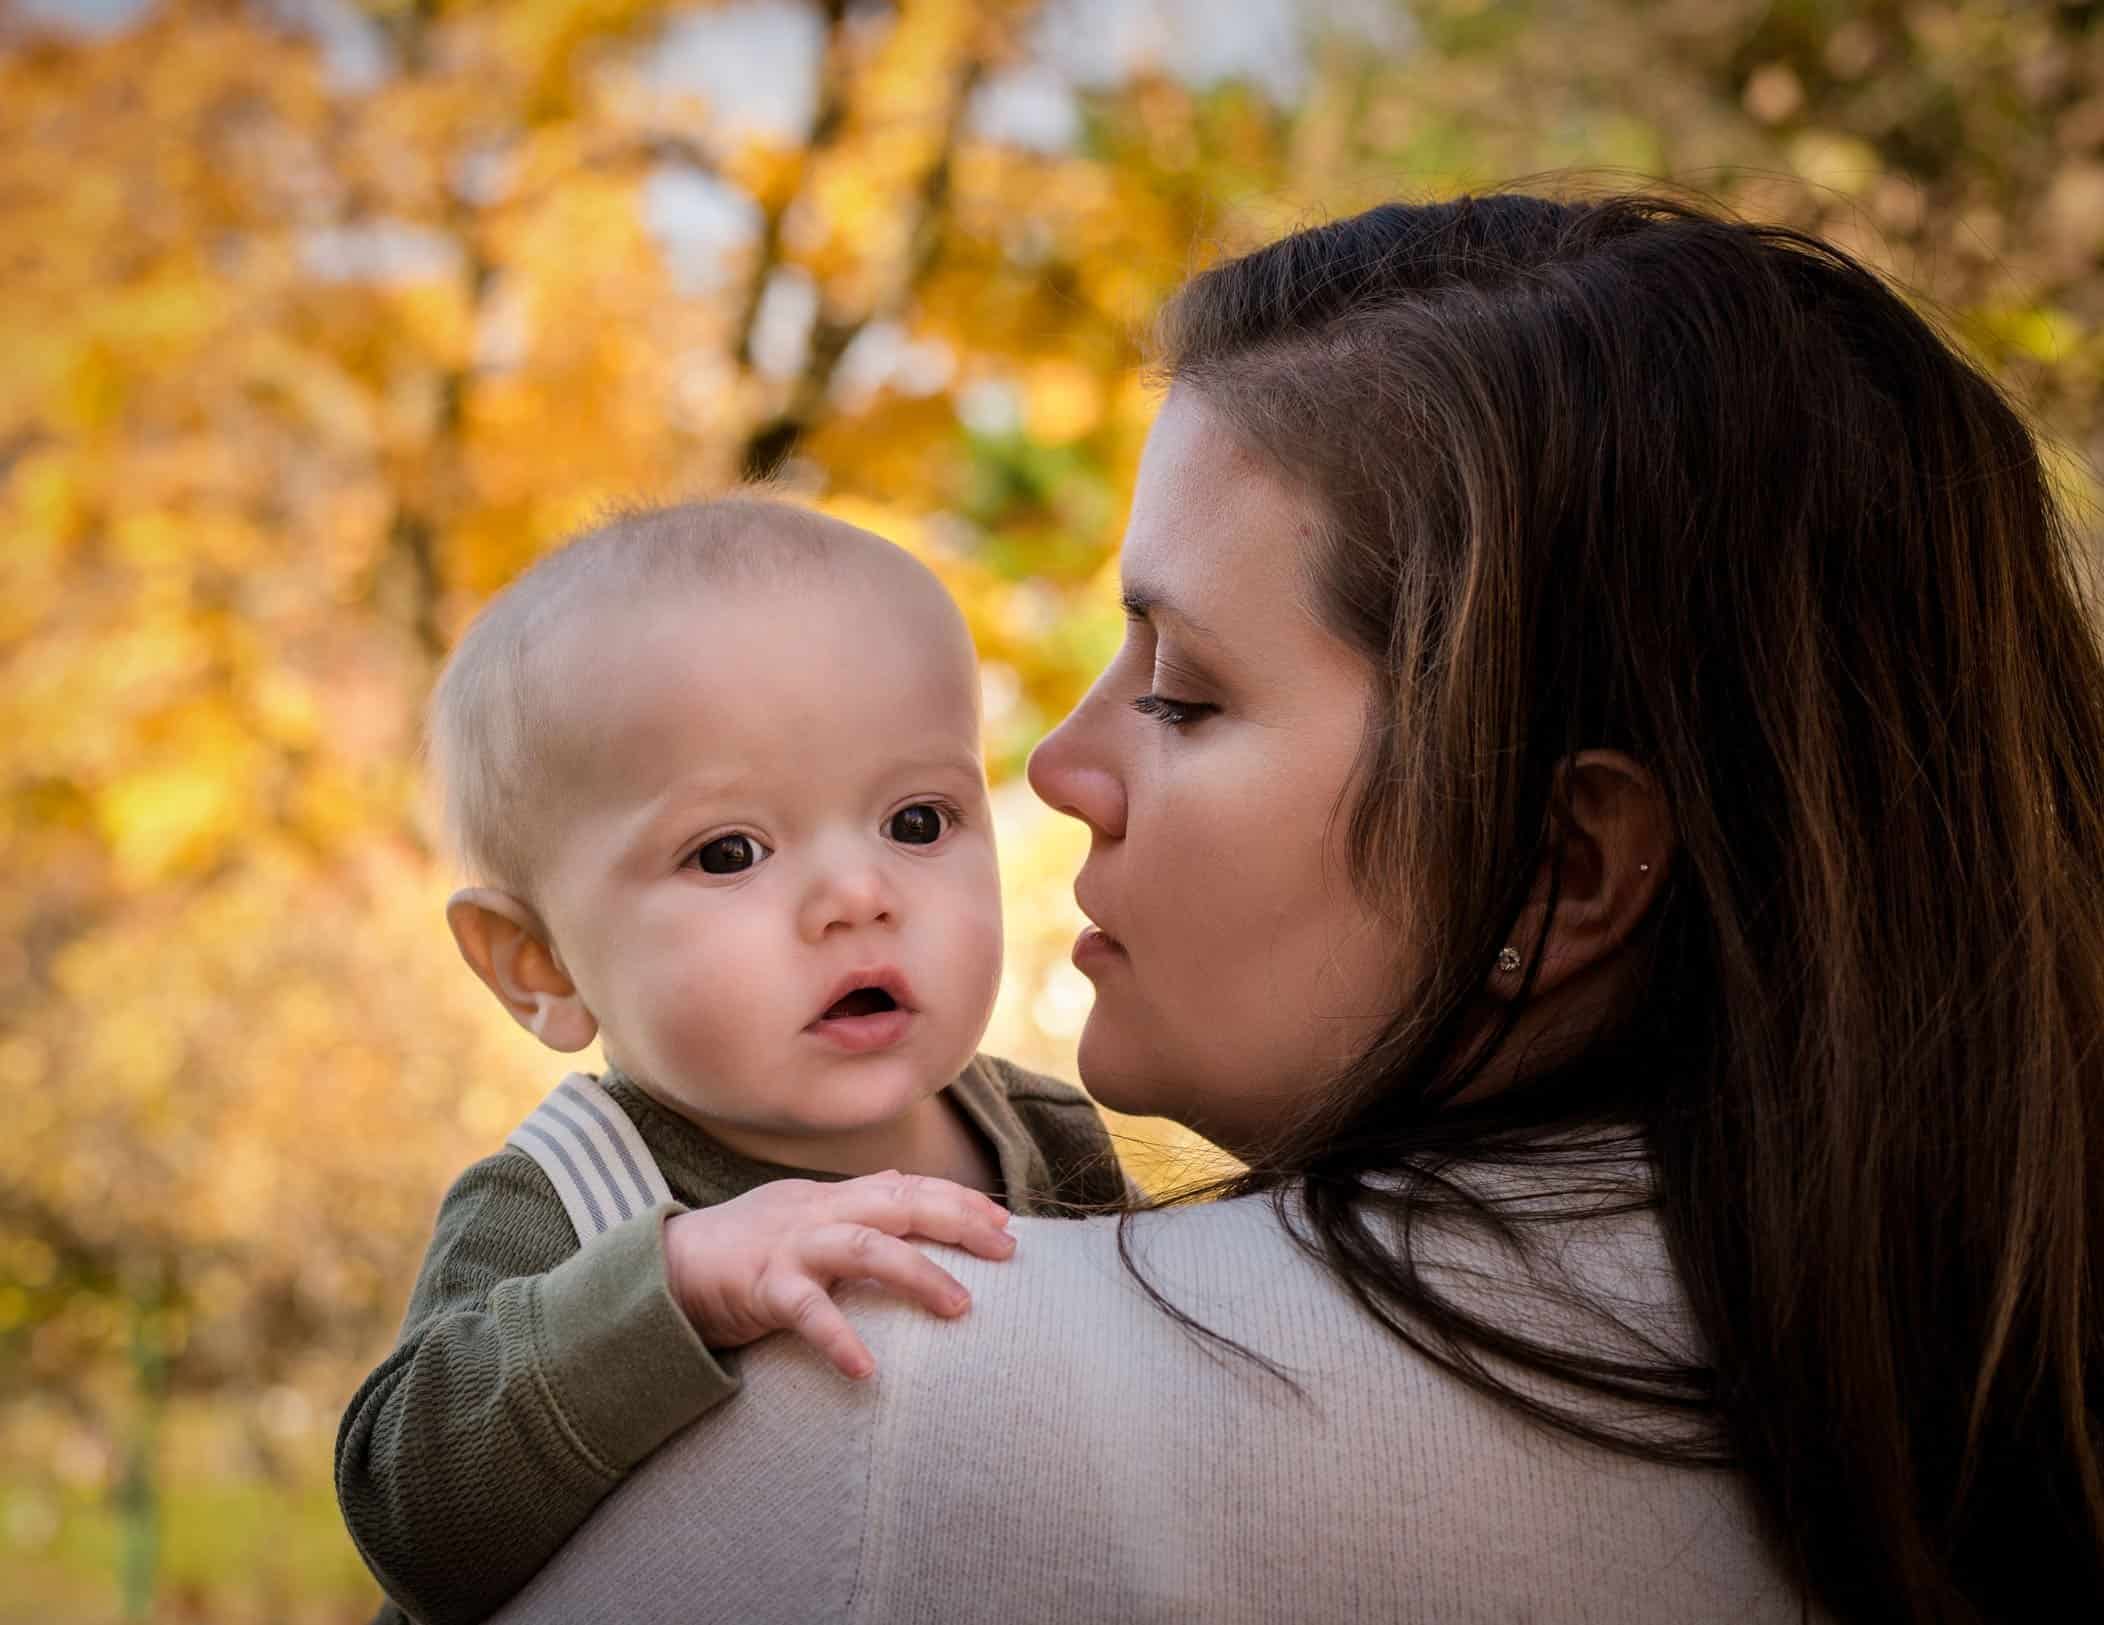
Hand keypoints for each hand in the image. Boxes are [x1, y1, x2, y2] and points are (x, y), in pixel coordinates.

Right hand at [664, 1172, 1014, 1379]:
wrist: (666, 1267)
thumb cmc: (745, 1244)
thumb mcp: (805, 1211)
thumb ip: (855, 1200)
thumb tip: (904, 1182)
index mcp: (832, 1197)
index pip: (907, 1187)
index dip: (958, 1198)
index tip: (1005, 1220)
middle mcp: (818, 1212)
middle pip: (900, 1202)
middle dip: (958, 1220)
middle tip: (1007, 1249)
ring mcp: (791, 1247)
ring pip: (865, 1247)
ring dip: (917, 1274)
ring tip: (961, 1307)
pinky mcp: (762, 1287)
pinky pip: (807, 1312)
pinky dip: (838, 1338)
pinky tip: (866, 1369)